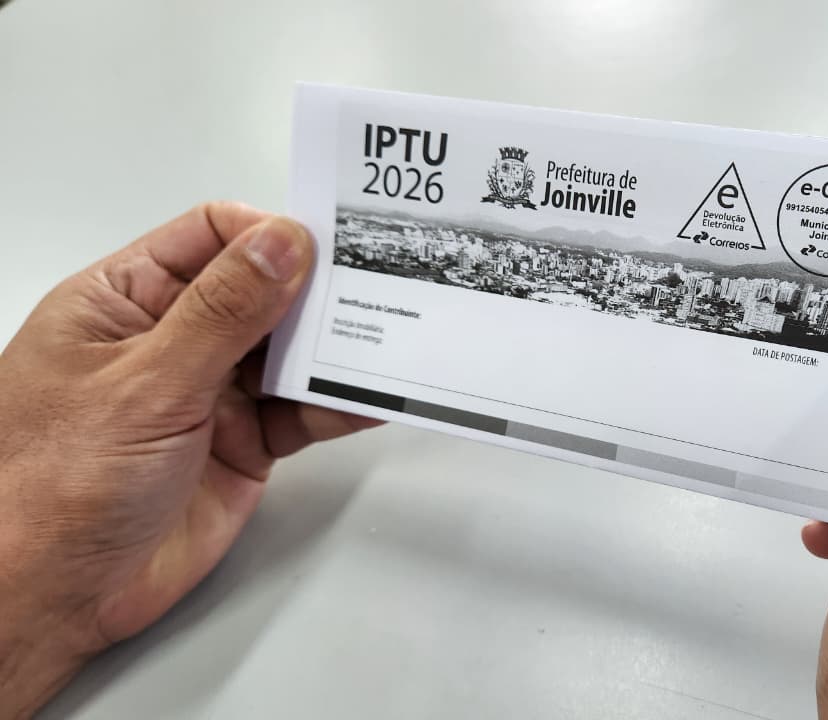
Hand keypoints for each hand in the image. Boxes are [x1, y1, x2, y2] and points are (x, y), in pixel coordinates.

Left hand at [0, 203, 381, 717]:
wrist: (52, 597)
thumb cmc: (53, 486)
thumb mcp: (144, 384)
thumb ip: (222, 313)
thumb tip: (281, 244)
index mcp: (126, 301)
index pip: (209, 237)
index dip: (268, 235)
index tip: (325, 245)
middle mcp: (171, 340)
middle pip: (262, 292)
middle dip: (316, 293)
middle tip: (377, 289)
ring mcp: (210, 393)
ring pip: (290, 353)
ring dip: (335, 351)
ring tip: (388, 344)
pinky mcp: (244, 445)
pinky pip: (304, 412)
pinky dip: (339, 405)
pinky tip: (372, 397)